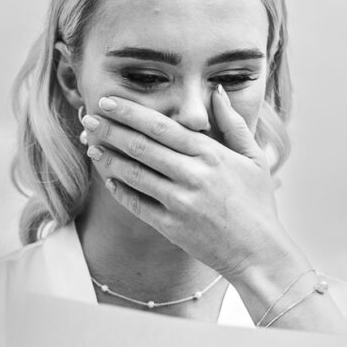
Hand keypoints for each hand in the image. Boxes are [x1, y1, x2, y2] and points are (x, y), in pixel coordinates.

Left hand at [82, 88, 291, 281]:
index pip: (162, 126)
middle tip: (88, 119)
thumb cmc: (257, 204)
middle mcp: (193, 176)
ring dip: (108, 158)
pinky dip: (120, 191)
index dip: (130, 112)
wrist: (259, 253)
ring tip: (92, 145)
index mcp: (212, 155)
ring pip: (134, 174)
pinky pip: (137, 205)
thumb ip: (233, 125)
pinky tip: (109, 179)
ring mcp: (180, 203)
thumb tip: (217, 93)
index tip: (108, 101)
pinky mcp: (171, 227)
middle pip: (141, 146)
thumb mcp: (254, 159)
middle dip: (110, 130)